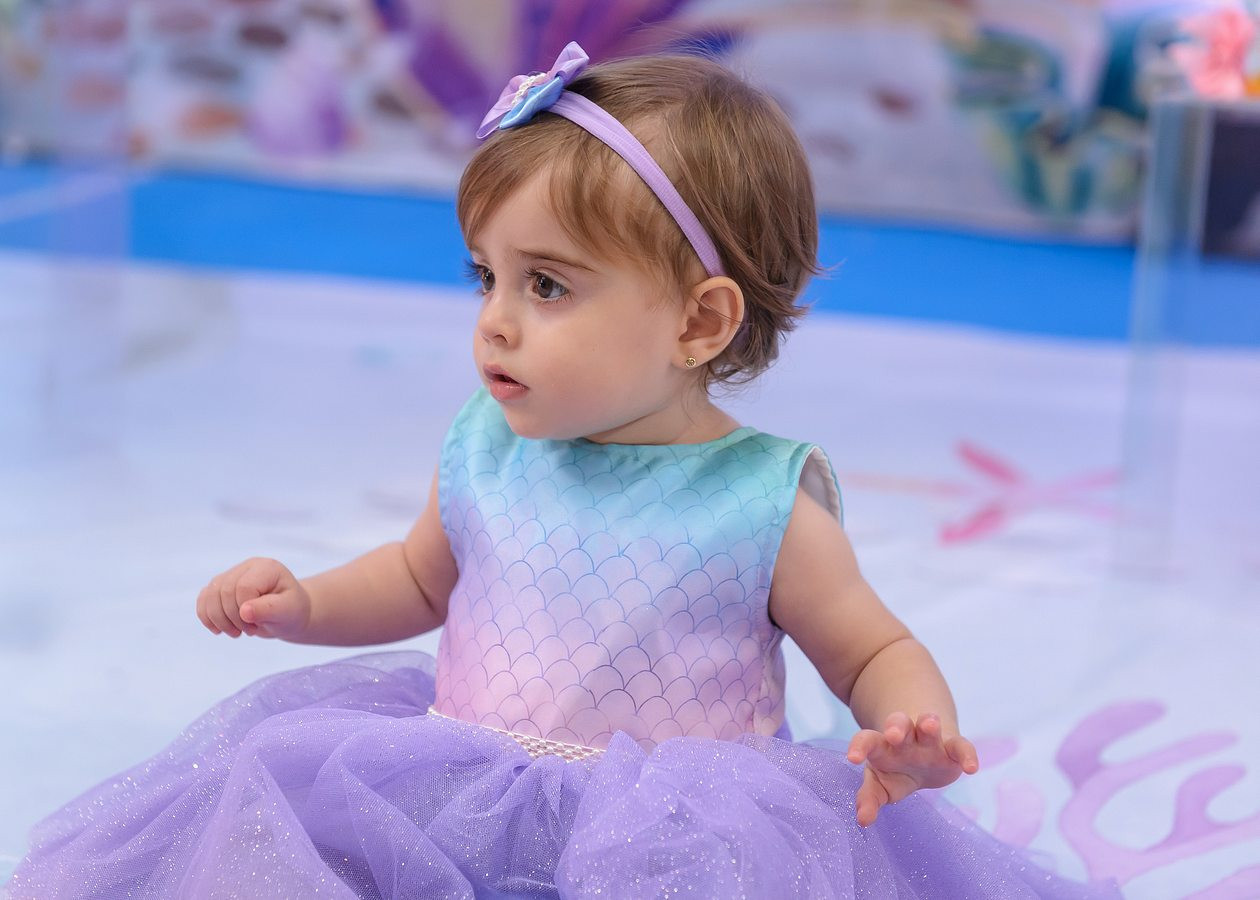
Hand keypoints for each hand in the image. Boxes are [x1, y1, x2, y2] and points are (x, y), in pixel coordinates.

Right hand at [196, 557, 310, 639]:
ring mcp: (232, 575)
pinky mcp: (221, 587)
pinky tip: (219, 630)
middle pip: (224, 591)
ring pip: (209, 595)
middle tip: (250, 631)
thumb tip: (244, 611)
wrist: (288, 614)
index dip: (244, 610)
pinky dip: (206, 617)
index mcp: (266, 568)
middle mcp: (247, 567)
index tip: (257, 626)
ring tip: (237, 632)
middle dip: (233, 618)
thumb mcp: (288, 612)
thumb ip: (268, 609)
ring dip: (219, 620)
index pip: (243, 587)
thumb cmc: (292, 611)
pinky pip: (203, 599)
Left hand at [846, 712, 979, 826]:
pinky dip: (966, 755)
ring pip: (928, 725)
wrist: (924, 757)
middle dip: (896, 726)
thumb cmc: (895, 771)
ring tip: (930, 724)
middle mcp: (905, 738)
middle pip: (898, 723)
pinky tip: (971, 768)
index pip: (867, 740)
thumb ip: (869, 799)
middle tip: (893, 734)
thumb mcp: (880, 785)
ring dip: (928, 723)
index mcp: (882, 746)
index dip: (859, 747)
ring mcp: (929, 741)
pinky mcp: (952, 748)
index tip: (852, 758)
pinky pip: (961, 746)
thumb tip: (862, 821)